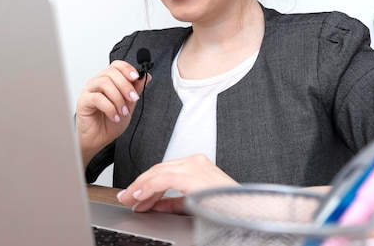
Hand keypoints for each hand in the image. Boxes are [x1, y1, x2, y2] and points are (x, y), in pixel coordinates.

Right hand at [76, 60, 150, 166]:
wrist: (98, 140)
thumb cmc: (109, 123)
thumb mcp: (128, 106)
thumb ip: (135, 90)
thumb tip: (145, 77)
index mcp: (107, 81)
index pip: (116, 65)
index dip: (127, 68)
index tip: (136, 77)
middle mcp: (97, 83)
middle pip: (111, 73)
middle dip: (126, 86)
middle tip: (133, 99)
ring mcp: (88, 91)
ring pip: (104, 83)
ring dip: (118, 98)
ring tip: (123, 111)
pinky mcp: (83, 101)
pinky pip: (97, 98)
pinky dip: (110, 108)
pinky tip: (115, 116)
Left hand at [116, 154, 237, 213]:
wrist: (247, 212)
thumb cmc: (228, 208)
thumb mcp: (195, 203)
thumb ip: (175, 202)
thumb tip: (156, 204)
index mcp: (198, 165)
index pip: (165, 171)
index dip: (146, 184)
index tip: (134, 196)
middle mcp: (195, 161)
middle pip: (159, 170)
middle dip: (139, 185)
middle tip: (126, 197)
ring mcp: (194, 166)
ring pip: (158, 172)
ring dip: (140, 187)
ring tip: (129, 199)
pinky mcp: (192, 175)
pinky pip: (162, 179)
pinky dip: (148, 188)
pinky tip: (139, 197)